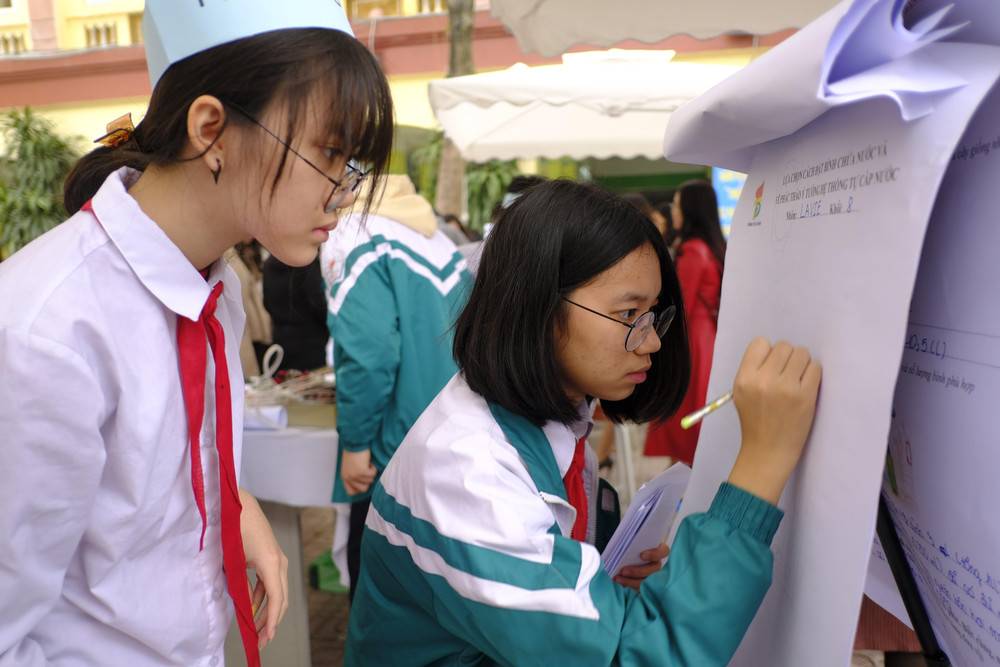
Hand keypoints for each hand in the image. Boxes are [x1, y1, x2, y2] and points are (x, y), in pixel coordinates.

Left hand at [239, 489, 288, 649]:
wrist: (237, 505)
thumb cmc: (233, 528)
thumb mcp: (232, 561)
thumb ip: (240, 586)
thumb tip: (246, 606)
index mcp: (271, 562)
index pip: (277, 599)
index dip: (273, 621)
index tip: (267, 637)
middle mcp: (280, 561)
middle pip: (282, 599)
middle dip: (272, 622)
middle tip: (260, 641)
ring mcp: (278, 559)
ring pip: (279, 592)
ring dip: (269, 612)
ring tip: (256, 629)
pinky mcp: (272, 557)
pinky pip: (272, 583)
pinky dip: (265, 598)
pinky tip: (253, 607)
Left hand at [341, 448, 376, 495]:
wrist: (355, 442)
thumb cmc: (353, 452)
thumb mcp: (350, 467)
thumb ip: (354, 476)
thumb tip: (364, 484)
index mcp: (344, 477)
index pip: (351, 492)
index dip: (359, 488)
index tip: (363, 481)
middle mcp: (349, 478)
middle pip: (363, 489)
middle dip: (367, 481)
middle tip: (366, 471)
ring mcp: (355, 475)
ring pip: (370, 481)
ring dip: (371, 472)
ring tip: (366, 463)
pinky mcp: (362, 471)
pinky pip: (373, 474)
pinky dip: (373, 468)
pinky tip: (369, 462)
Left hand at [614, 542, 669, 591]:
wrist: (624, 555)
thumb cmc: (630, 546)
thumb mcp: (631, 541)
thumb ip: (632, 543)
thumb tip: (624, 547)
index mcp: (657, 549)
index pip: (664, 551)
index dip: (654, 554)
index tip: (641, 555)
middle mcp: (656, 563)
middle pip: (654, 569)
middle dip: (638, 571)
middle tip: (623, 571)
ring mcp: (652, 575)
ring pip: (647, 581)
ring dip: (631, 581)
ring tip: (618, 579)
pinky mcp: (645, 585)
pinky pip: (640, 588)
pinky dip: (628, 585)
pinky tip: (619, 583)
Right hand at [727, 337, 821, 504]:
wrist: (767, 452)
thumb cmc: (755, 421)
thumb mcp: (742, 393)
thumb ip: (754, 371)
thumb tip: (779, 351)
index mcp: (743, 378)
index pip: (760, 343)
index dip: (769, 353)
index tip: (772, 367)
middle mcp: (762, 380)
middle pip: (784, 346)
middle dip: (788, 358)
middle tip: (787, 375)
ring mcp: (784, 388)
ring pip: (801, 353)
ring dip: (802, 364)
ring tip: (797, 381)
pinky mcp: (805, 396)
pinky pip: (815, 368)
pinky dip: (813, 375)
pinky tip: (806, 388)